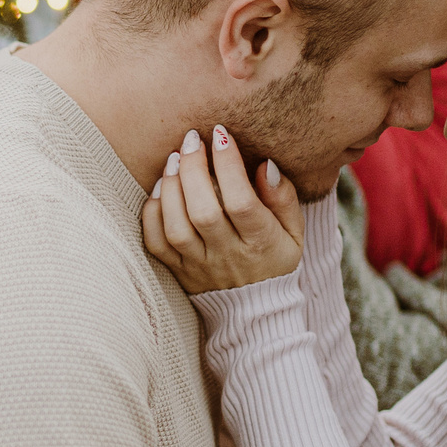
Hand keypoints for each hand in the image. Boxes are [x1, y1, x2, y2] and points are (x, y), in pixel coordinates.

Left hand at [142, 124, 305, 292]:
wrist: (257, 311)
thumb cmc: (275, 257)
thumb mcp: (294, 231)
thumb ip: (283, 197)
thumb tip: (265, 165)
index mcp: (262, 242)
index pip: (241, 201)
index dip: (228, 165)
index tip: (222, 134)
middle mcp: (228, 255)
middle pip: (203, 211)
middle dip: (194, 168)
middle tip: (192, 139)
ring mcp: (200, 265)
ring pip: (176, 227)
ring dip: (171, 187)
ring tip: (175, 159)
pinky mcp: (179, 271)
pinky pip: (156, 244)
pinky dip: (152, 213)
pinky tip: (160, 189)